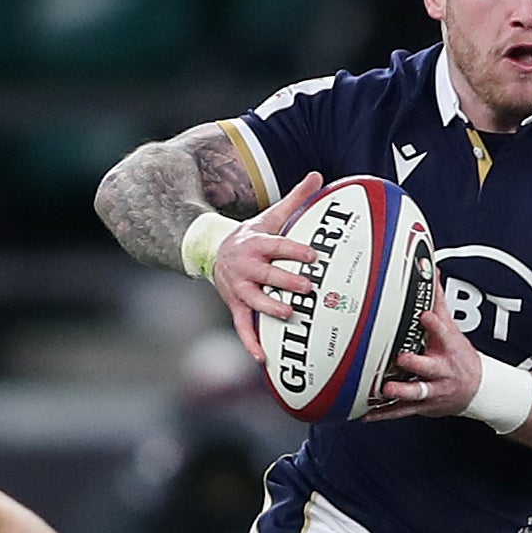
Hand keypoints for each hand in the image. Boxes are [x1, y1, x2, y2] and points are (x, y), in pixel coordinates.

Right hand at [209, 171, 329, 361]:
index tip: (314, 255)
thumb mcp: (270, 216)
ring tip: (289, 314)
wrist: (213, 251)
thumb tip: (318, 175)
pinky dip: (251, 343)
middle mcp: (245, 266)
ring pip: (253, 300)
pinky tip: (264, 358)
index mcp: (256, 243)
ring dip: (270, 308)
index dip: (294, 250)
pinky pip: (242, 327)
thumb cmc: (252, 236)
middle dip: (285, 280)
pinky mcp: (235, 306)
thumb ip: (294, 198)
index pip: (277, 246)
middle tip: (307, 287)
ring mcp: (239, 288)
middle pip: (266, 274)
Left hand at [365, 296, 483, 420]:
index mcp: (448, 348)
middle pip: (429, 366)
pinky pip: (401, 410)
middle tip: (402, 358)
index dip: (434, 324)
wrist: (477, 389)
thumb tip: (431, 270)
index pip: (443, 332)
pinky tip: (366, 413)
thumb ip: (437, 302)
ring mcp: (432, 389)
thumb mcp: (452, 329)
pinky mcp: (422, 405)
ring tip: (385, 389)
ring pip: (416, 391)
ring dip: (401, 390)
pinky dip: (383, 413)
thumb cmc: (458, 356)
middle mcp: (441, 370)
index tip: (425, 315)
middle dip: (416, 363)